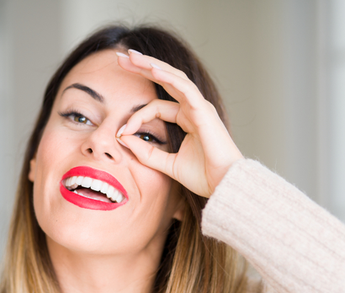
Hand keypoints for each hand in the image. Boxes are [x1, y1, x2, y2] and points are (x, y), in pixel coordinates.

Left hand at [115, 50, 243, 197]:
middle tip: (120, 58)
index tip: (121, 132)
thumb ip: (145, 152)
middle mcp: (193, 108)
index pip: (155, 108)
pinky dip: (168, 77)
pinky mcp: (203, 110)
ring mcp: (199, 107)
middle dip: (142, 68)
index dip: (136, 117)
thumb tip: (123, 138)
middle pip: (165, 81)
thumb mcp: (166, 164)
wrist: (223, 185)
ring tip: (132, 57)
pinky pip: (184, 88)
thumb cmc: (203, 176)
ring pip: (173, 78)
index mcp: (186, 119)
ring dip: (152, 65)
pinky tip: (152, 69)